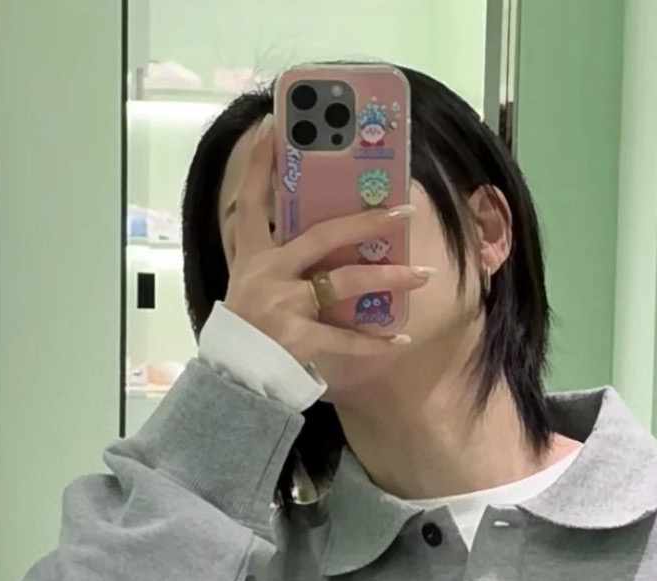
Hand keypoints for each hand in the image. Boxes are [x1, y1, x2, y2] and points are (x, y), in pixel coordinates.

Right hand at [223, 119, 430, 370]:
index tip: (273, 127)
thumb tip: (317, 232)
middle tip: (403, 212)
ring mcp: (283, 305)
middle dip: (367, 223)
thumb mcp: (248, 282)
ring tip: (421, 275)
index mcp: (251, 255)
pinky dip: (375, 342)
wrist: (235, 378)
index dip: (259, 163)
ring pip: (344, 283)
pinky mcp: (298, 338)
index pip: (251, 199)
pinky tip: (400, 339)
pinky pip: (346, 338)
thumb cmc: (247, 328)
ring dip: (388, 277)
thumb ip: (273, 255)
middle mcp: (267, 273)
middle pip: (323, 237)